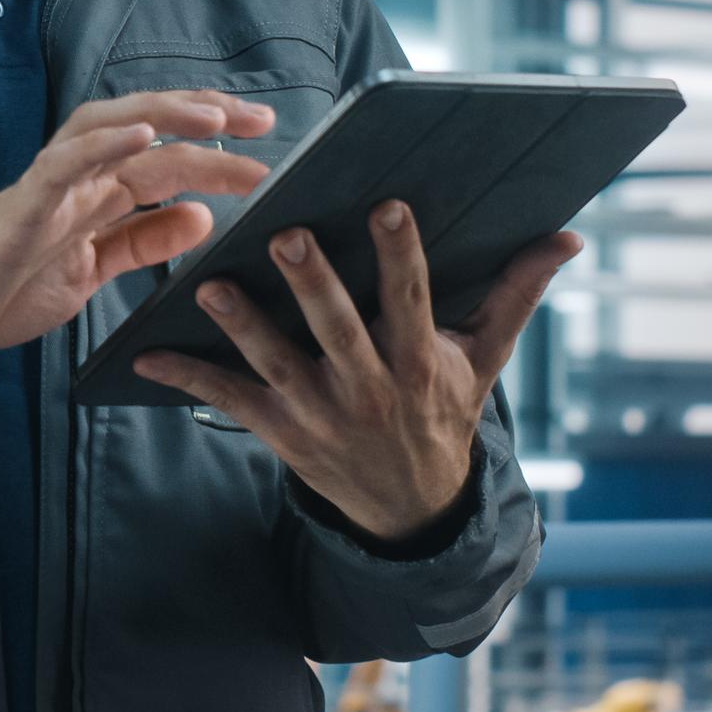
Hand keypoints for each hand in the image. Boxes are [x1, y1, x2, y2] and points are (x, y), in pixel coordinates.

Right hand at [0, 91, 277, 353]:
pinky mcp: (23, 207)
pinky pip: (63, 165)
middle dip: (204, 117)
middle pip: (145, 128)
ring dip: (161, 115)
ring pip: (107, 129)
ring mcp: (50, 188)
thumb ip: (143, 243)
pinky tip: (139, 133)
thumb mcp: (94, 270)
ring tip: (211, 116)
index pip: (165, 154)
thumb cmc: (7, 286)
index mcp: (96, 194)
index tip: (267, 141)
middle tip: (262, 120)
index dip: (215, 144)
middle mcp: (77, 179)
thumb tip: (202, 217)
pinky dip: (101, 144)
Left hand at [135, 202, 582, 543]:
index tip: (388, 204)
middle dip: (314, 284)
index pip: (412, 299)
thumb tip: (566, 237)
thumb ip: (515, 295)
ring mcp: (320, 414)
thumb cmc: (445, 411)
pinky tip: (145, 351)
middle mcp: (369, 390)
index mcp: (419, 364)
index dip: (400, 254)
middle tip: (287, 234)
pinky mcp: (280, 432)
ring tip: (211, 285)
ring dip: (242, 326)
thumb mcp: (484, 360)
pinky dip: (186, 375)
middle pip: (339, 330)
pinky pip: (227, 400)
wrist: (412, 508)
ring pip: (277, 363)